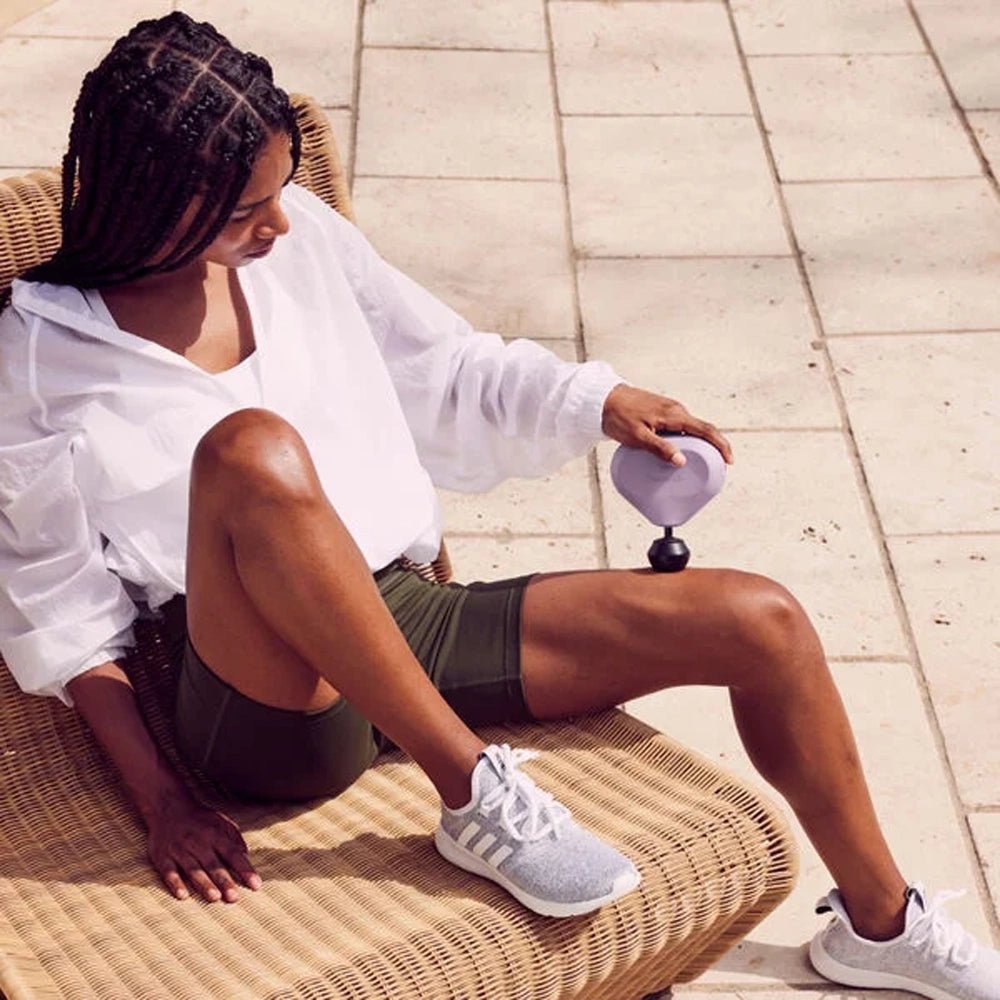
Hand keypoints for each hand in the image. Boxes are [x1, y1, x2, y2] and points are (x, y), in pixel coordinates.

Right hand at [145, 791, 260, 902]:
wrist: (168, 808)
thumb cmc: (199, 819)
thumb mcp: (220, 821)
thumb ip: (234, 837)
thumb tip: (246, 855)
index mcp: (215, 834)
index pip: (233, 854)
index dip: (244, 869)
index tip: (256, 885)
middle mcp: (198, 842)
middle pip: (213, 864)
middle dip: (224, 881)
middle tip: (234, 898)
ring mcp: (179, 850)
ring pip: (193, 869)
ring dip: (203, 884)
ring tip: (214, 897)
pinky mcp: (163, 857)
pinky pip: (168, 872)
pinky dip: (175, 883)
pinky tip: (182, 895)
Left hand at [601, 384, 732, 466]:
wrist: (603, 399)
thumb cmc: (618, 416)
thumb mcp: (638, 436)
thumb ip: (660, 448)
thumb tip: (682, 461)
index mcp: (674, 414)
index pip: (706, 429)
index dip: (721, 445)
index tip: (729, 460)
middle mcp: (676, 410)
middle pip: (703, 429)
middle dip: (714, 447)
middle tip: (717, 466)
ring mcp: (670, 410)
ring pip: (692, 428)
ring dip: (701, 444)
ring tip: (702, 462)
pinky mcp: (662, 412)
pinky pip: (681, 427)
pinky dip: (688, 439)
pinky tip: (682, 451)